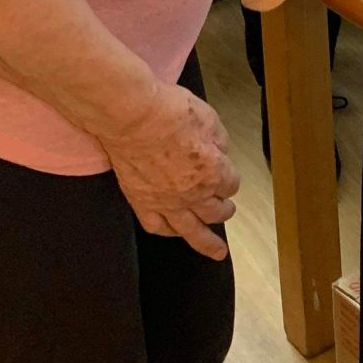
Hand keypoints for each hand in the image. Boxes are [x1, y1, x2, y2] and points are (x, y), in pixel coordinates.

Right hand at [100, 83, 240, 259]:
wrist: (132, 117)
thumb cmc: (172, 111)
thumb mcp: (209, 117)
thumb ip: (219, 140)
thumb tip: (220, 151)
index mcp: (214, 172)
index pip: (230, 184)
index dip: (230, 178)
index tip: (227, 172)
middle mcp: (193, 194)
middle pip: (216, 211)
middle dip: (224, 210)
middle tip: (227, 210)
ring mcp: (166, 202)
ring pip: (191, 231)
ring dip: (207, 242)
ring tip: (216, 251)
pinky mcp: (141, 202)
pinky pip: (157, 226)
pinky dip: (168, 232)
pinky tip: (173, 233)